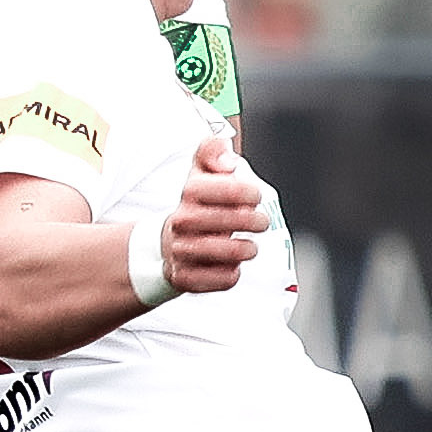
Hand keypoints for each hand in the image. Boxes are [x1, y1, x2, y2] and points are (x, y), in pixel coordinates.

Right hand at [158, 139, 269, 296]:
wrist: (169, 243)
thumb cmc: (198, 205)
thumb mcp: (201, 172)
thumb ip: (212, 151)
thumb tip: (227, 160)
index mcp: (188, 193)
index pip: (219, 188)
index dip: (245, 191)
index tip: (256, 196)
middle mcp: (180, 222)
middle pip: (221, 221)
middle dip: (250, 221)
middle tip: (262, 222)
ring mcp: (180, 251)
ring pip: (222, 253)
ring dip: (245, 249)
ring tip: (250, 247)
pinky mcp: (185, 278)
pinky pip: (219, 279)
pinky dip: (232, 274)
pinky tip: (233, 266)